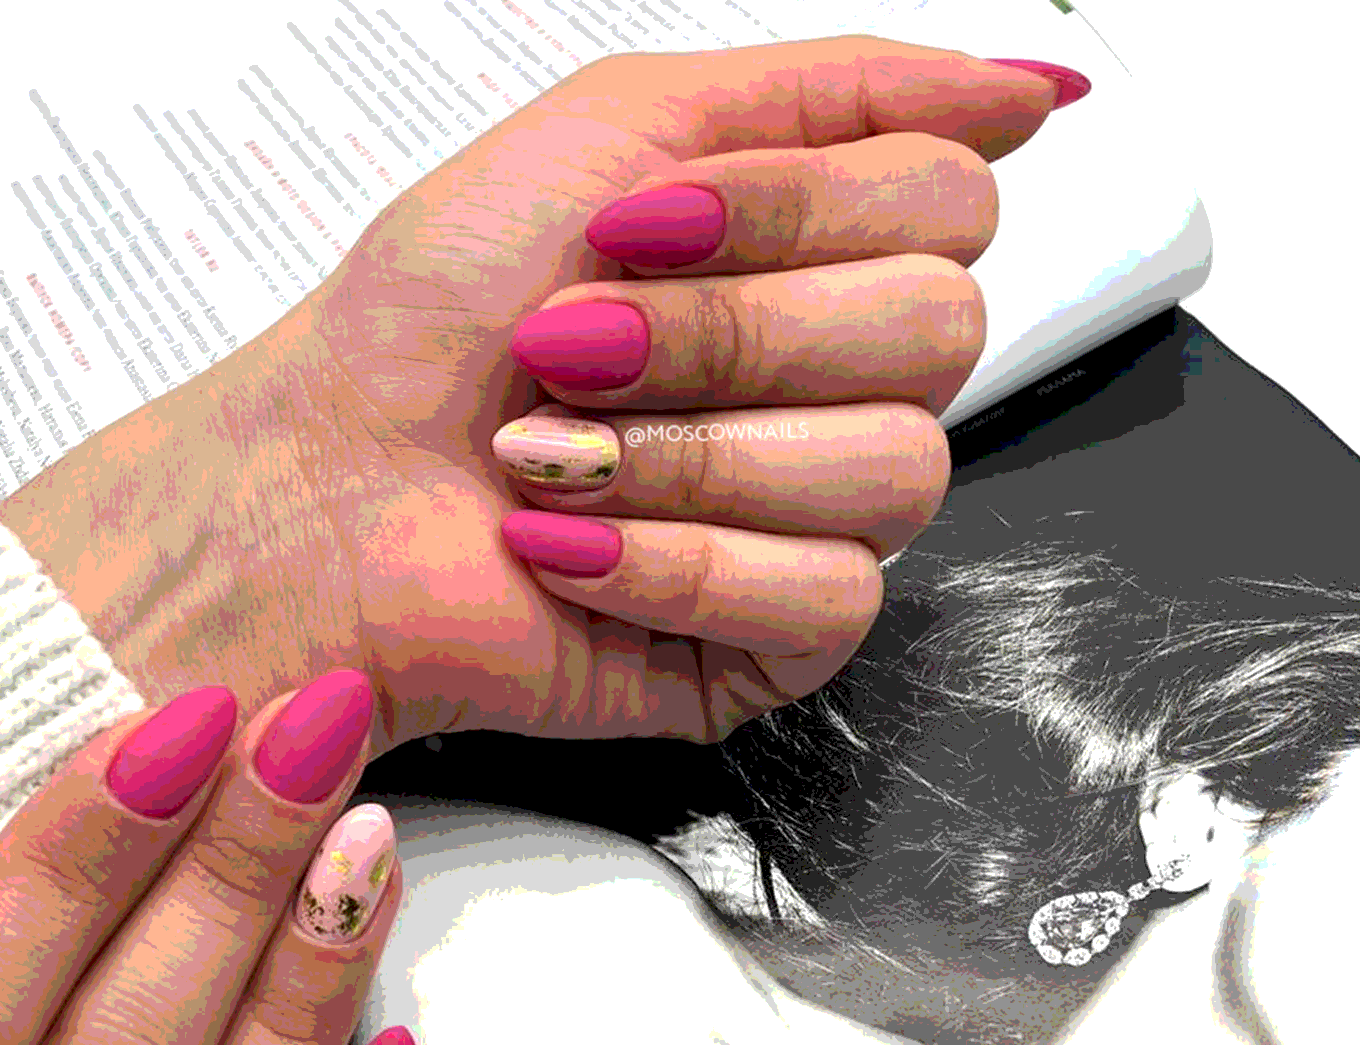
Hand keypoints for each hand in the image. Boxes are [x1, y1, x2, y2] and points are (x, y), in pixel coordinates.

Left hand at [0, 36, 1063, 751]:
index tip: (640, 225)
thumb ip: (832, 90)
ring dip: (688, 453)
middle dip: (731, 331)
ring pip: (896, 470)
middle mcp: (838, 387)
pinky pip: (829, 596)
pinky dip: (674, 564)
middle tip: (581, 345)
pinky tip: (575, 552)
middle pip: (941, 331)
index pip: (949, 205)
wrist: (327, 489)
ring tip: (558, 459)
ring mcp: (818, 518)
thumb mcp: (614, 129)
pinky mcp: (780, 640)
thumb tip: (1032, 88)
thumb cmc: (435, 320)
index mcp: (815, 262)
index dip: (796, 210)